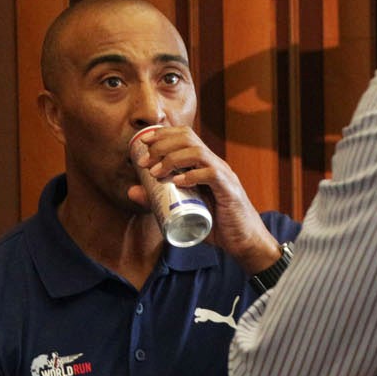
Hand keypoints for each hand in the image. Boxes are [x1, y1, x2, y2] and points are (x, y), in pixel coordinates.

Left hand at [127, 125, 273, 265]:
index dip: (162, 134)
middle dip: (162, 144)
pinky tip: (177, 182)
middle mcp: (214, 163)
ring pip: (198, 152)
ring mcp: (223, 174)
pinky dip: (192, 175)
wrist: (244, 241)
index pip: (184, 135)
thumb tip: (131, 190)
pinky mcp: (229, 190)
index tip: (143, 143)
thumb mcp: (182, 210)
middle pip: (188, 137)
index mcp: (205, 163)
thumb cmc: (216, 224)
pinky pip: (211, 174)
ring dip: (172, 158)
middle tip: (144, 161)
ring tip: (156, 172)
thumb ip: (158, 200)